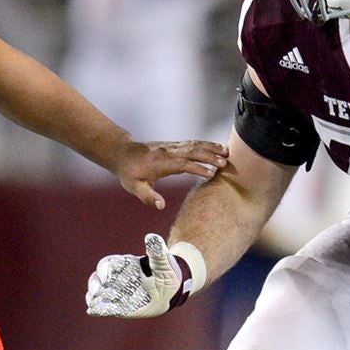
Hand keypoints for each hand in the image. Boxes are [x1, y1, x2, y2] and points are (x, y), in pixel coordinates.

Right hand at [86, 233, 190, 317]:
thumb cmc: (166, 271)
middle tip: (96, 292)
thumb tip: (152, 237)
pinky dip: (97, 309)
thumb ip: (156, 250)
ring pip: (97, 293)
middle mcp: (116, 278)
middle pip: (97, 278)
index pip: (107, 264)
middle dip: (94, 284)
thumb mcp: (162, 260)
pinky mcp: (119, 306)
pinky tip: (92, 311)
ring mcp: (116, 292)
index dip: (104, 270)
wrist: (171, 291)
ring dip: (92, 297)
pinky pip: (105, 307)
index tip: (106, 278)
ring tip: (92, 303)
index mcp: (124, 265)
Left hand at [113, 140, 227, 209]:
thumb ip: (148, 197)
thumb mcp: (135, 187)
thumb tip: (161, 206)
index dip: (197, 168)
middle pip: (192, 151)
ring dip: (210, 147)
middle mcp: (168, 152)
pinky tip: (216, 147)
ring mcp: (171, 147)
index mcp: (161, 163)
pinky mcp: (173, 145)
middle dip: (210, 156)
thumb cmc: (129, 173)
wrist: (123, 153)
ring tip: (227, 152)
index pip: (182, 164)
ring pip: (194, 145)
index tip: (212, 173)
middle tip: (226, 163)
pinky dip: (205, 144)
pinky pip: (192, 143)